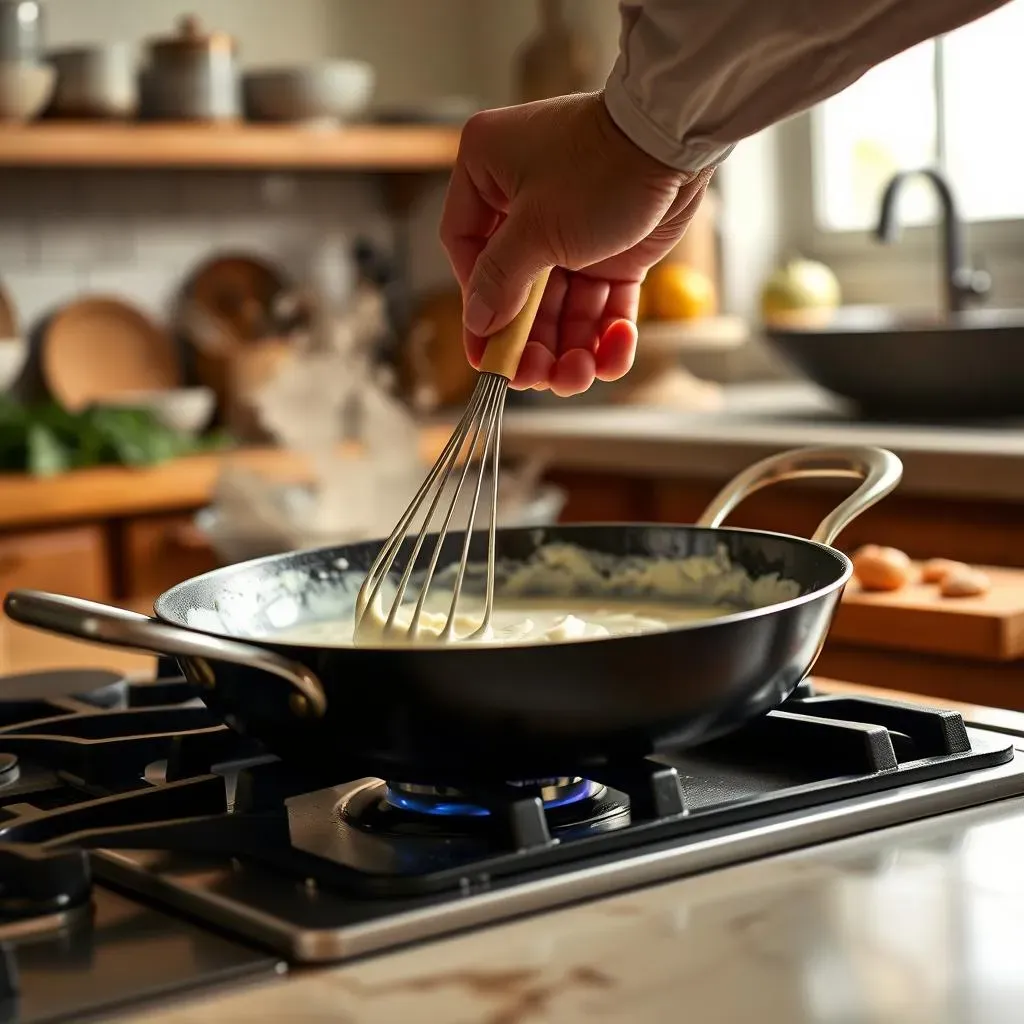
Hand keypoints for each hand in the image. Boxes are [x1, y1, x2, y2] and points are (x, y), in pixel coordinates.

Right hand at [440, 91, 713, 396]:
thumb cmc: (601, 166)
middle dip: (532, 341)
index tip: (489, 352)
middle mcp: (524, 203)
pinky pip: (602, 301)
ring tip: (579, 375)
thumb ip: (502, 280)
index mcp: (487, 174)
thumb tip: (478, 323)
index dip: (478, 308)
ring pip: (563, 305)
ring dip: (570, 346)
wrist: (680, 140)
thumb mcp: (537, 228)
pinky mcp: (615, 250)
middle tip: (538, 377)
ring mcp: (572, 230)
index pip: (469, 253)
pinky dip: (607, 331)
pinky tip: (613, 351)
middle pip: (519, 292)